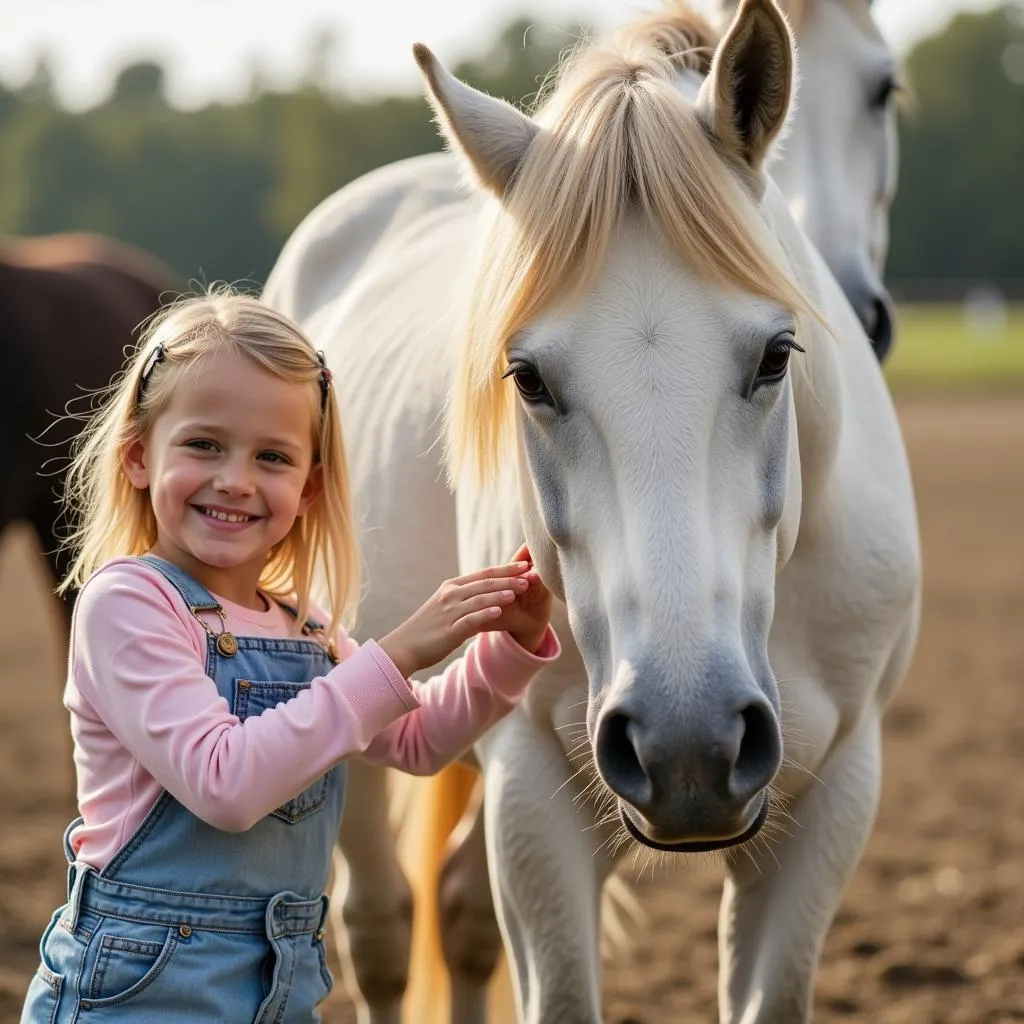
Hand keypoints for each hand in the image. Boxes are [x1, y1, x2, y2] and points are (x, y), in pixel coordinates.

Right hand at [379, 550, 545, 677]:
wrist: (404, 647)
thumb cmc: (428, 629)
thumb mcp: (446, 608)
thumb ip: (466, 601)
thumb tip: (488, 600)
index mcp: (451, 587)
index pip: (483, 574)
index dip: (505, 569)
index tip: (524, 564)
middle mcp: (450, 595)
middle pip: (485, 583)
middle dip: (510, 579)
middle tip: (530, 576)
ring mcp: (450, 612)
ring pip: (480, 598)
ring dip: (502, 594)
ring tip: (520, 591)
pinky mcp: (449, 630)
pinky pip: (471, 619)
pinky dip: (486, 613)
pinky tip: (500, 611)